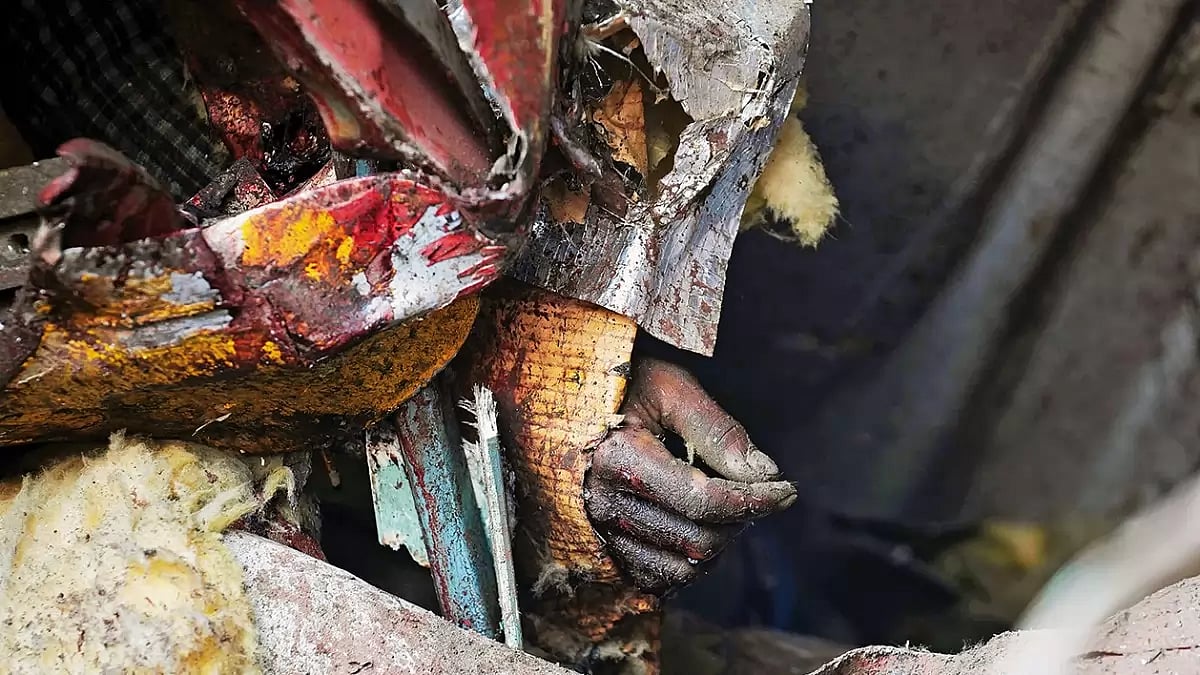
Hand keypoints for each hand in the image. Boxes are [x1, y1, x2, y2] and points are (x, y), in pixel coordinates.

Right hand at [584, 358, 796, 592]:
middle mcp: (604, 504)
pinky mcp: (604, 551)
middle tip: (752, 489)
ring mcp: (600, 533)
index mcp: (618, 459)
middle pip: (699, 539)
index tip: (785, 489)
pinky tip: (694, 525)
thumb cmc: (622, 387)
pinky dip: (688, 561)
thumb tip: (764, 474)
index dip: (755, 500)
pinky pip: (658, 579)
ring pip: (684, 567)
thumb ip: (716, 430)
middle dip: (740, 519)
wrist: (566, 400)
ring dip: (717, 542)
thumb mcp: (669, 388)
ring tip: (722, 504)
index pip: (704, 501)